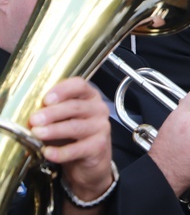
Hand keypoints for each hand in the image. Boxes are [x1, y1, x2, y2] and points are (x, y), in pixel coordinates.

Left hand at [28, 78, 112, 202]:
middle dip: (52, 113)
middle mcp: (98, 109)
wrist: (88, 162)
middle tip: (34, 119)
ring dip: (54, 130)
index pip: (79, 85)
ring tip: (37, 133)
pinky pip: (77, 149)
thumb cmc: (72, 136)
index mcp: (89, 96)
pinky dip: (60, 152)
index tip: (46, 99)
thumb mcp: (63, 119)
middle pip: (75, 106)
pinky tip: (48, 152)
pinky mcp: (99, 146)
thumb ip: (51, 113)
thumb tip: (29, 114)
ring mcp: (101, 127)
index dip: (62, 90)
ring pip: (76, 127)